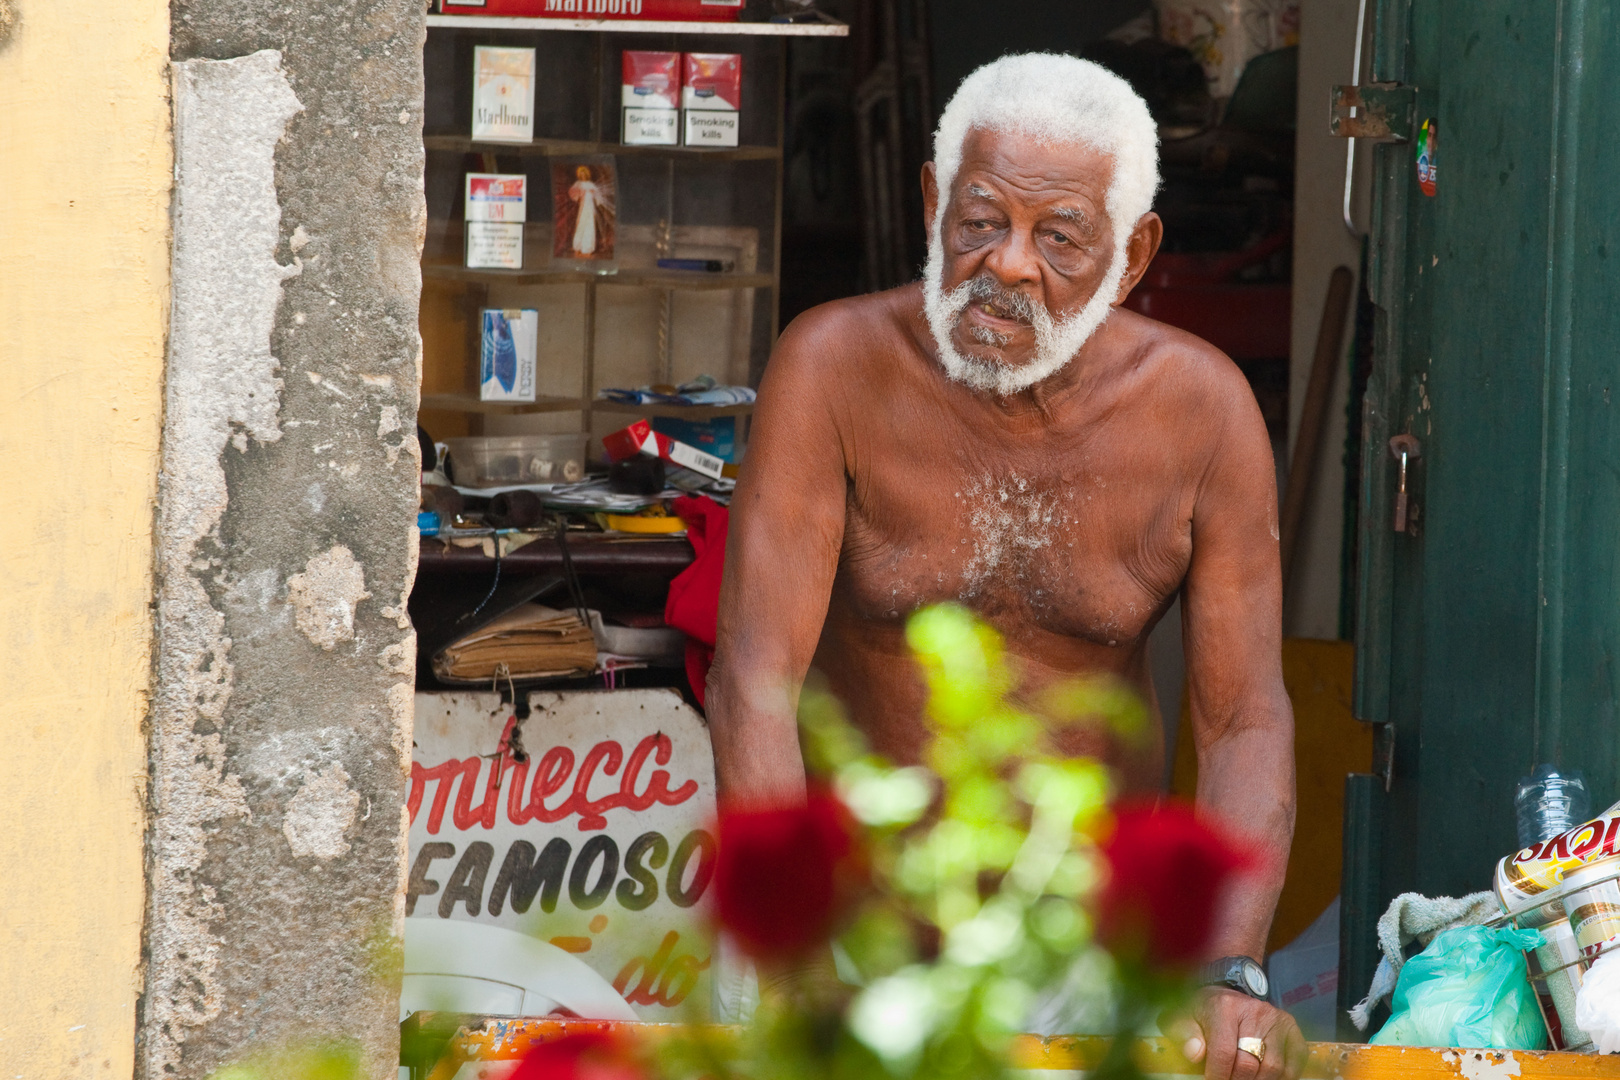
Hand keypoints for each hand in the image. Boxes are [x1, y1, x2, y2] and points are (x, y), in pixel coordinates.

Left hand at [1162, 988, 1307, 1079]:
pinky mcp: (1291, 1028)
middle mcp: (1255, 1011)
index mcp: (1225, 1007)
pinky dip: (1284, 1076)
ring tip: (1244, 1079)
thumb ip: (1186, 1035)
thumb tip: (1195, 1053)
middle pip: (1249, 1064)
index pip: (1224, 1052)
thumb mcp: (1186, 1018)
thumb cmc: (1206, 1012)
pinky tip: (1265, 1076)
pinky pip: (1295, 1062)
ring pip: (1274, 1067)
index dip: (1218, 1076)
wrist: (1227, 994)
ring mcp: (1277, 1019)